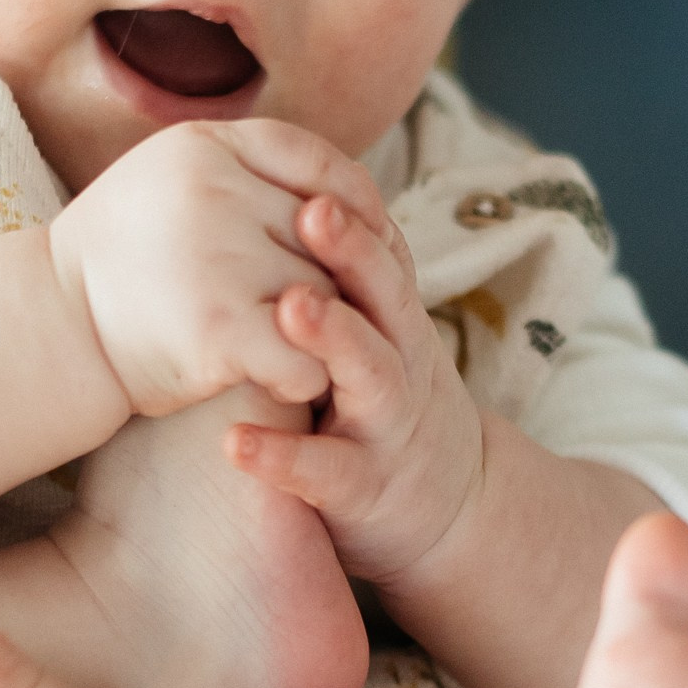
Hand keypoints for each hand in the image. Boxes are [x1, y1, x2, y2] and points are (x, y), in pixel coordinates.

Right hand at [49, 121, 390, 420]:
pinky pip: (304, 355)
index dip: (350, 202)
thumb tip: (346, 195)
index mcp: (204, 145)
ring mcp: (219, 258)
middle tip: (329, 312)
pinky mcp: (221, 328)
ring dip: (324, 334)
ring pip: (323, 298)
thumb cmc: (122, 264)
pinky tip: (284, 384)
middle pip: (325, 236)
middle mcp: (213, 190)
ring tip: (305, 352)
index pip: (312, 160)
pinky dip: (304, 377)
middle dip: (333, 277)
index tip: (361, 239)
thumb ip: (246, 173)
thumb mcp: (171, 183)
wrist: (50, 331)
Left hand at [225, 191, 485, 586]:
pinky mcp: (364, 487)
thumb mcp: (381, 338)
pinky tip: (235, 442)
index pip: (383, 254)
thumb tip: (277, 194)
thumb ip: (345, 283)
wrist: (452, 510)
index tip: (316, 176)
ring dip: (334, 338)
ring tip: (289, 307)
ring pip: (371, 373)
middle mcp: (400, 362)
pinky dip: (282, 457)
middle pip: (386, 297)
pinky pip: (325, 470)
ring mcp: (386, 425)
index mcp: (396, 320)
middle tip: (312, 212)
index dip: (357, 215)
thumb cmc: (385, 405)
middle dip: (354, 254)